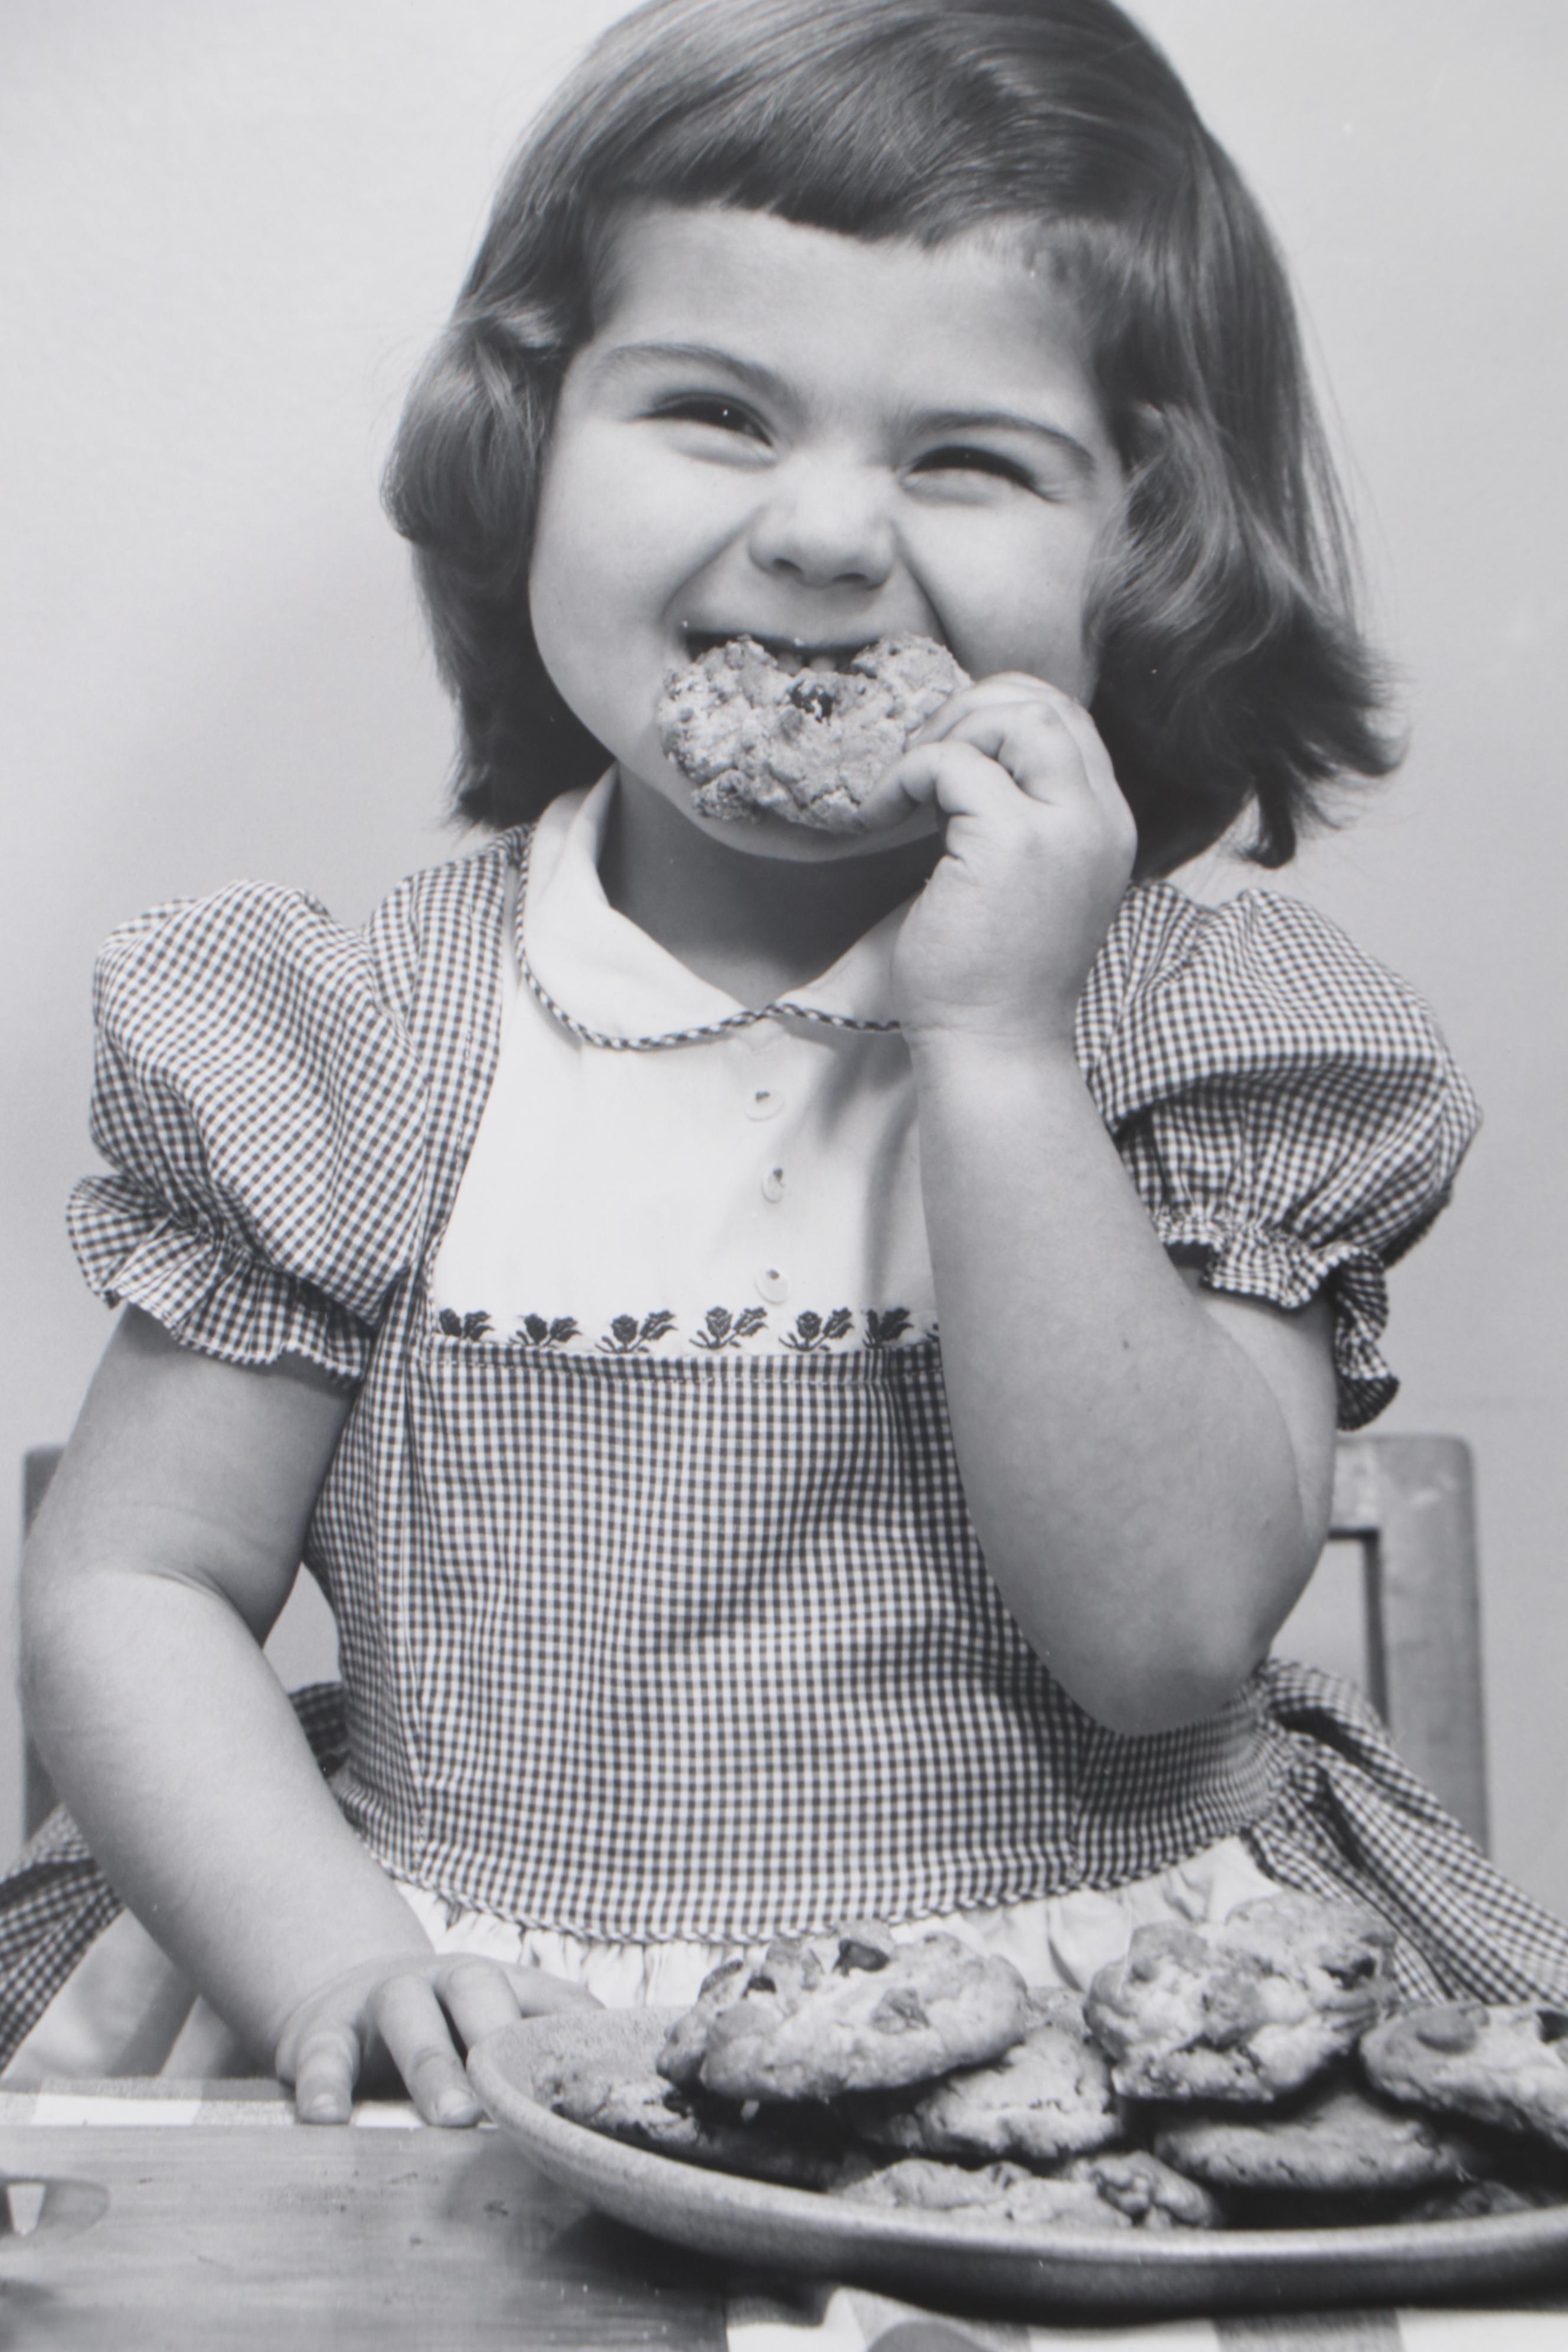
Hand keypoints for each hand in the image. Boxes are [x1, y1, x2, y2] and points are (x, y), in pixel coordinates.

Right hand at [273, 1951, 597, 2125]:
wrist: (342, 1996)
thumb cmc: (442, 2032)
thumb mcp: (491, 2031)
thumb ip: (540, 2060)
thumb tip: (611, 2115)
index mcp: (499, 1985)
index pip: (548, 1998)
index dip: (575, 2030)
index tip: (601, 2078)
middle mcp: (444, 1980)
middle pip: (477, 1990)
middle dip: (500, 2038)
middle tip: (521, 2098)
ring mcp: (383, 1999)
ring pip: (409, 2018)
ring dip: (433, 2066)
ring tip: (455, 2118)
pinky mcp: (324, 2032)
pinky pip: (324, 2056)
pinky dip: (324, 2086)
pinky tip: (328, 2120)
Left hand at [867, 674, 1136, 1051]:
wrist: (994, 1043)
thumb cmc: (993, 973)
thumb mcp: (1029, 879)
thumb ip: (1022, 813)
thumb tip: (968, 752)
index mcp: (1106, 825)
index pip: (1069, 719)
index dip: (1001, 712)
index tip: (950, 750)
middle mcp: (1098, 819)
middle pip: (1047, 703)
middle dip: (971, 710)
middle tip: (921, 758)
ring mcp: (1062, 829)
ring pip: (1013, 716)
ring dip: (945, 735)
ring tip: (906, 786)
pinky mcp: (1011, 843)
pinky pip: (954, 764)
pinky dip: (907, 775)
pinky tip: (881, 814)